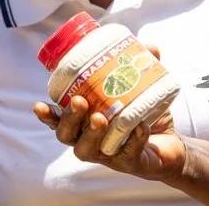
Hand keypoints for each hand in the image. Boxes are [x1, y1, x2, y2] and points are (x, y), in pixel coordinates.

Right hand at [33, 45, 187, 183]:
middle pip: (68, 136)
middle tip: (80, 102)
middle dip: (70, 119)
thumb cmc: (145, 117)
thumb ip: (141, 68)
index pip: (59, 121)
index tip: (38, 104)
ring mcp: (109, 155)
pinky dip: (134, 140)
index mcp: (86, 123)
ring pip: (88, 151)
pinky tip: (140, 128)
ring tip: (100, 118)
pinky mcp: (131, 163)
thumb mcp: (144, 91)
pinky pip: (128, 154)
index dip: (48, 115)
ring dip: (91, 134)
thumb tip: (148, 45)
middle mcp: (91, 141)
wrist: (170, 146)